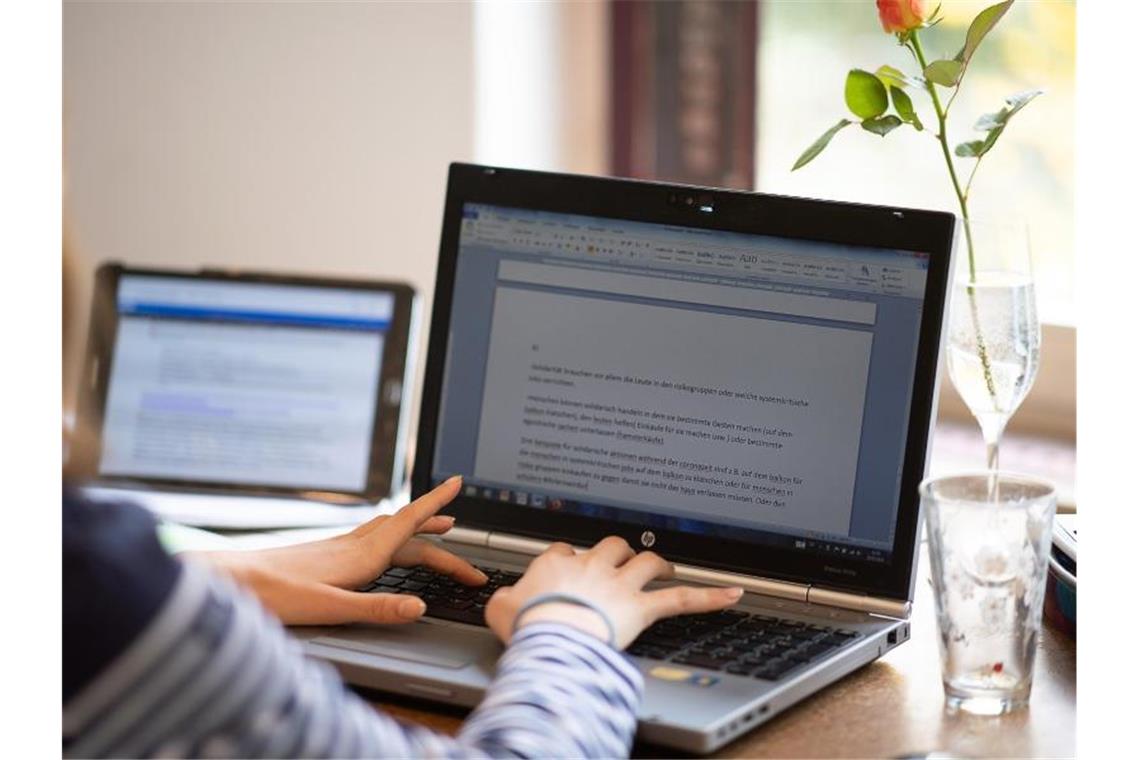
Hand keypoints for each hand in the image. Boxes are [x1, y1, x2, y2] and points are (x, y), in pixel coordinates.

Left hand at [189, 476, 484, 625]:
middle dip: (438, 528)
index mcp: (361, 555)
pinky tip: (383, 546)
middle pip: (406, 531)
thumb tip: (420, 607)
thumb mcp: (330, 610)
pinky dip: (392, 536)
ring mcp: (338, 549)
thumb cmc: (273, 596)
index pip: (408, 522)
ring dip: (416, 528)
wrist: (229, 583)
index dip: (435, 503)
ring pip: (388, 531)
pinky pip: (371, 538)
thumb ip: (377, 608)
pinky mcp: (325, 556)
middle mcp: (353, 546)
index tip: (457, 483)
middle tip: (464, 532)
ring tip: (436, 529)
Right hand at [485, 536, 743, 648]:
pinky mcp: (642, 608)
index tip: (569, 567)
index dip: (571, 559)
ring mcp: (620, 586)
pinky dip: (710, 597)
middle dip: (619, 550)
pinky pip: (682, 601)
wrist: (549, 636)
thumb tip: (502, 601)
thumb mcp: (499, 609)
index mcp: (558, 564)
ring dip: (659, 564)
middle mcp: (593, 567)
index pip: (566, 551)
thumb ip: (504, 599)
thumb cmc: (525, 625)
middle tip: (624, 559)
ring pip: (646, 562)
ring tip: (667, 568)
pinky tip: (734, 593)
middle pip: (611, 545)